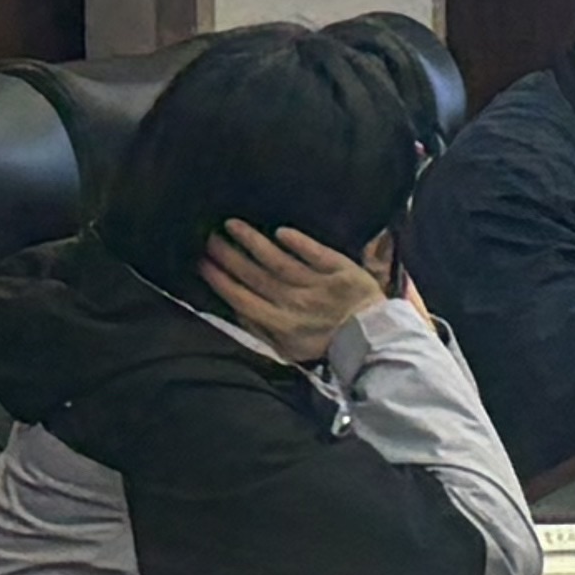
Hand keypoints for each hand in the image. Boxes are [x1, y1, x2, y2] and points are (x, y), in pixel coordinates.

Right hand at [202, 221, 388, 363]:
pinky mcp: (340, 271)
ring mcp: (318, 285)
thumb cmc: (324, 343)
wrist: (372, 338)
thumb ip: (261, 330)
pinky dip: (298, 243)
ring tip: (232, 225)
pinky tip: (279, 231)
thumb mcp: (288, 349)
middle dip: (229, 256)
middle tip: (209, 238)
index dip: (221, 281)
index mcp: (281, 324)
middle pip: (256, 276)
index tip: (202, 263)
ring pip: (279, 261)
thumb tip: (235, 308)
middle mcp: (295, 303)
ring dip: (254, 242)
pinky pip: (316, 254)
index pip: (243, 299)